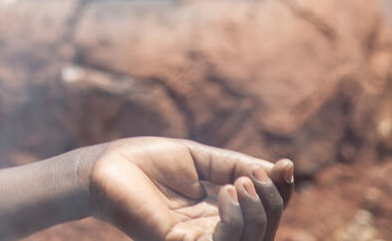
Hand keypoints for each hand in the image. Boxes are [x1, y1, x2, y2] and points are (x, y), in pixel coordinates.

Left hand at [86, 137, 293, 240]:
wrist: (106, 166)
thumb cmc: (148, 162)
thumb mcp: (200, 159)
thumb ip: (237, 165)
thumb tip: (280, 169)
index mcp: (220, 211)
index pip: (263, 213)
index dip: (280, 194)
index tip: (285, 166)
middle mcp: (213, 231)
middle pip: (262, 232)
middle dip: (271, 205)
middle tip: (257, 175)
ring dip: (255, 214)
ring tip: (239, 184)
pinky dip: (233, 220)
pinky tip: (227, 193)